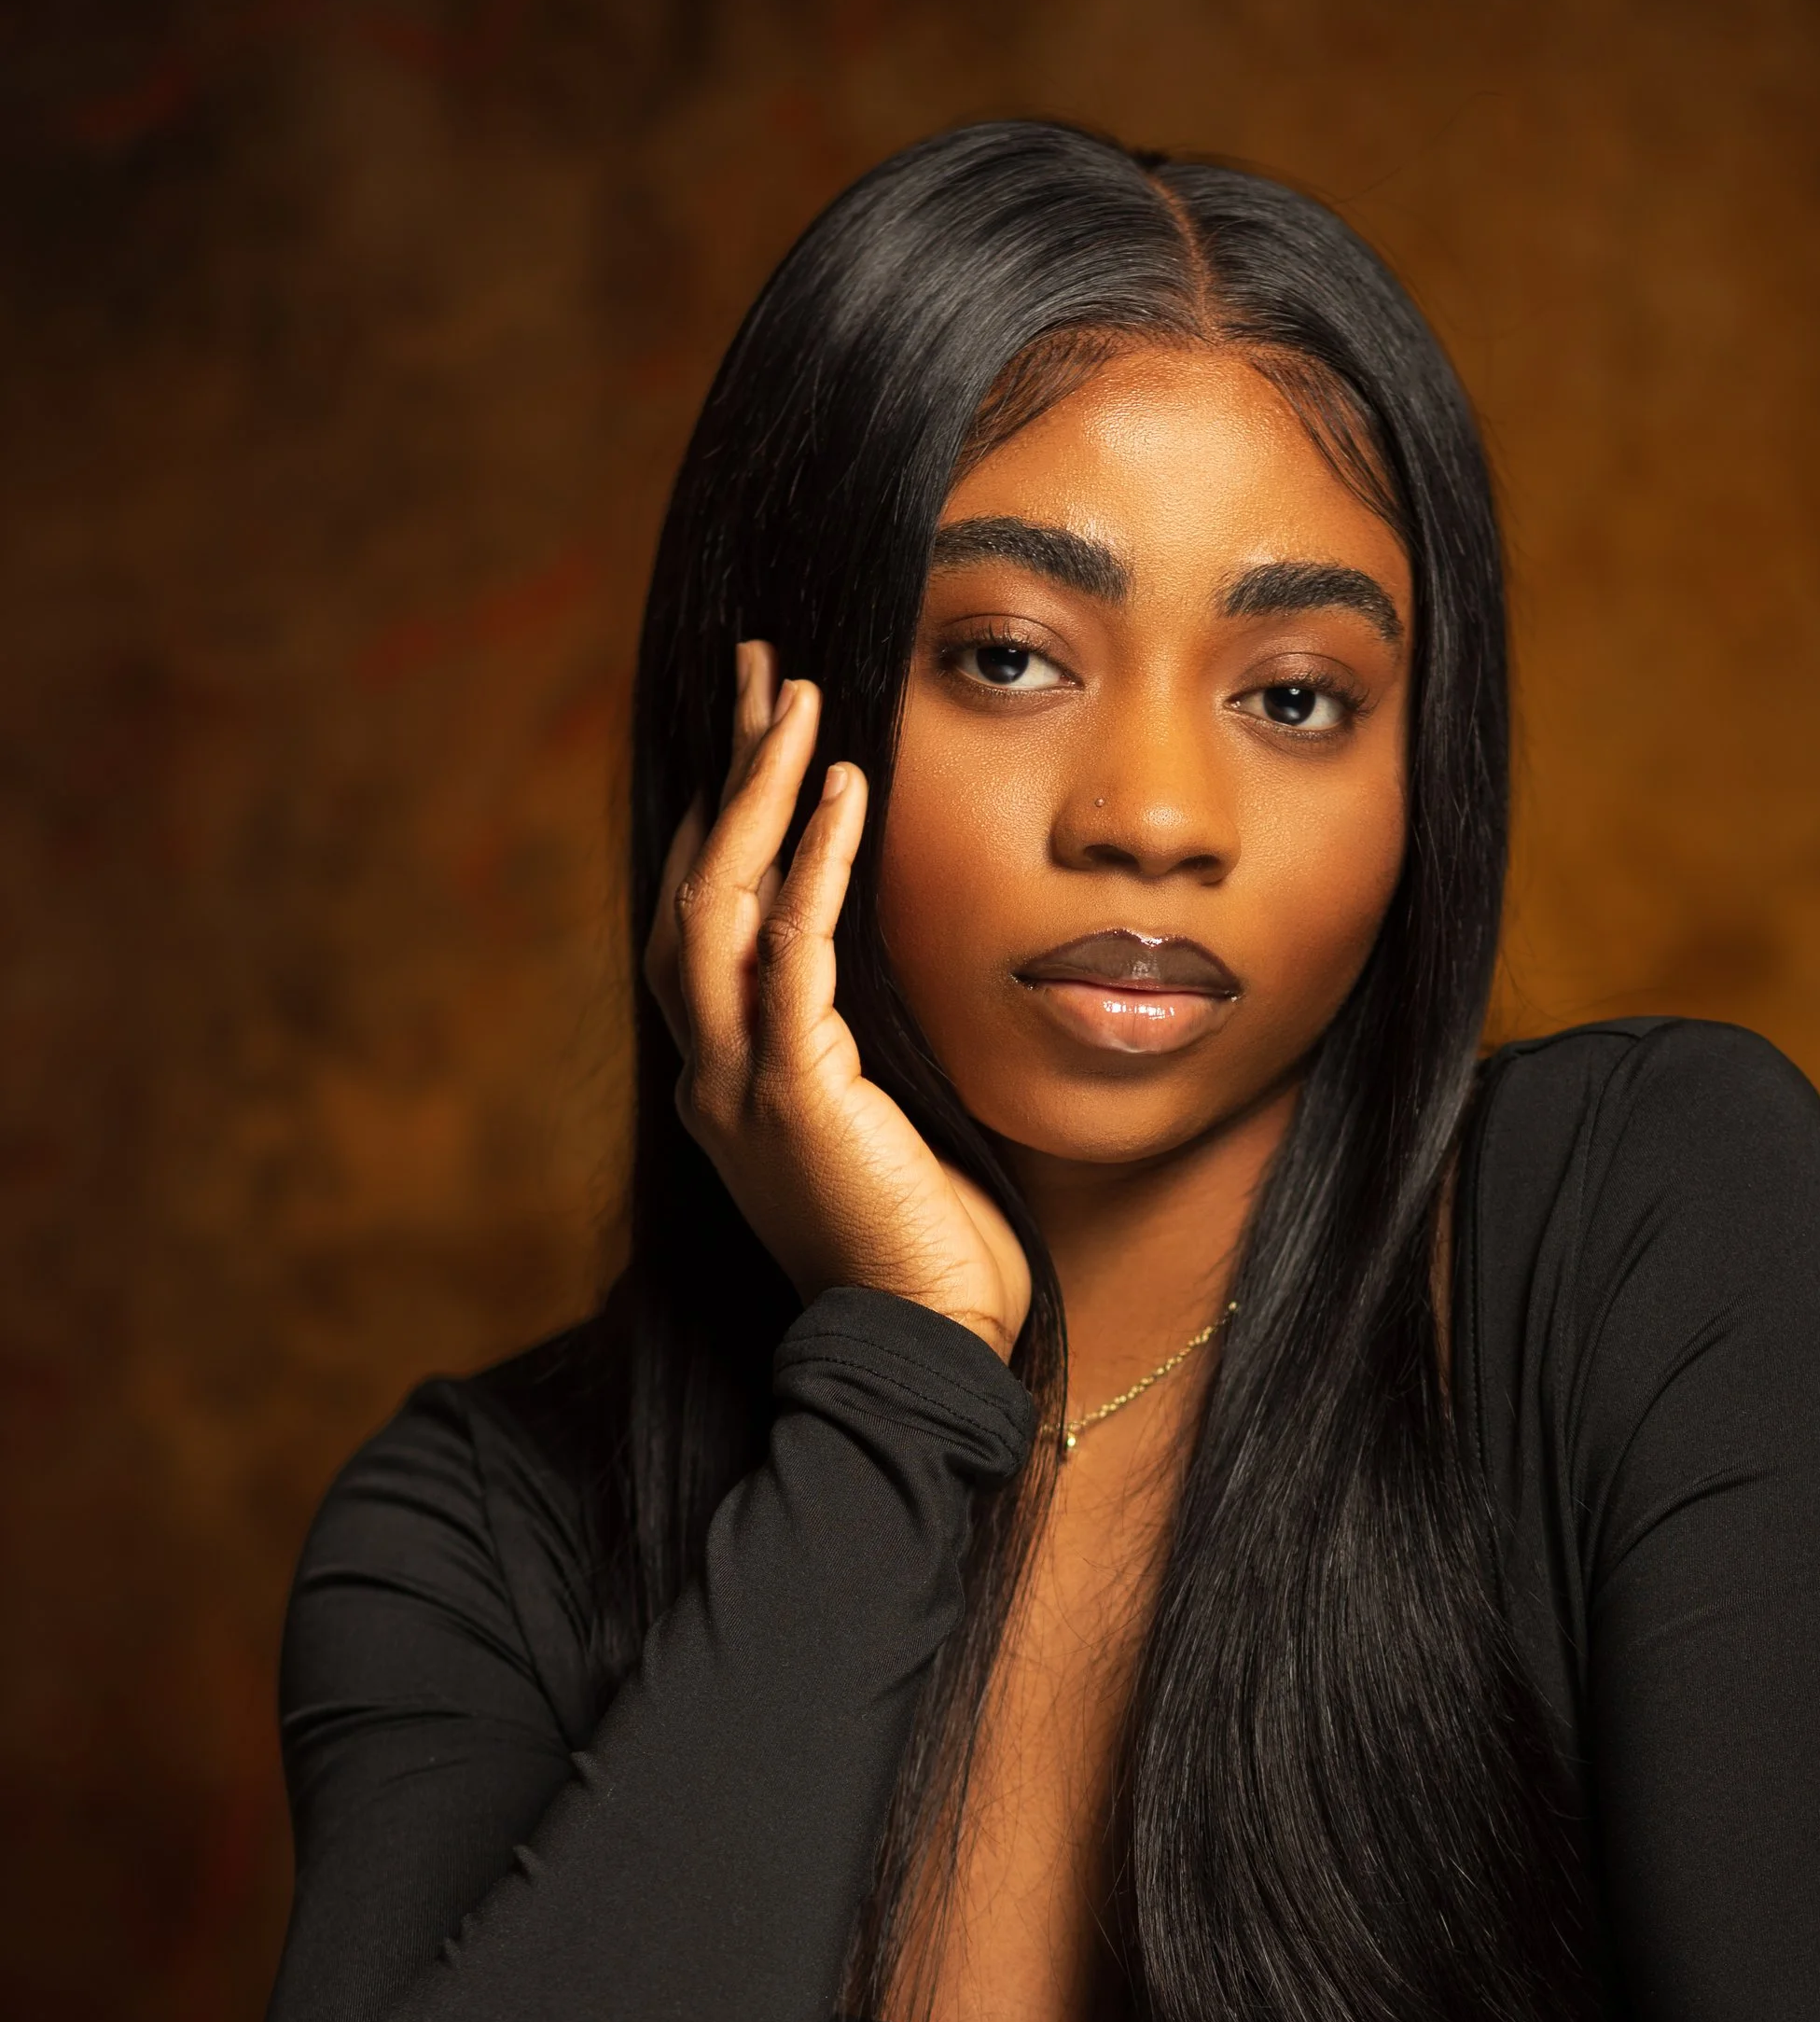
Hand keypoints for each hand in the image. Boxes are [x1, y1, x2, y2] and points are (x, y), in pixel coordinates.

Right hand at [643, 644, 1030, 1363]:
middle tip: (760, 672)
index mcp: (728, 1079)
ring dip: (759, 792)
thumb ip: (873, 1042)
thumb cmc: (929, 1247)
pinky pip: (790, 954)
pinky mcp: (792, 1098)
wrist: (925, 1349)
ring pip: (716, 905)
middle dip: (727, 775)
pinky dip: (813, 862)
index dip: (726, 820)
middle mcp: (711, 1073)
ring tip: (799, 698)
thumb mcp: (891, 1120)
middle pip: (689, 888)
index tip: (762, 733)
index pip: (704, 922)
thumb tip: (914, 959)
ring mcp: (737, 1085)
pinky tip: (846, 789)